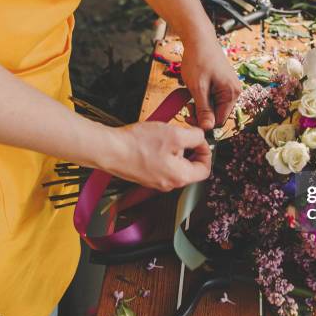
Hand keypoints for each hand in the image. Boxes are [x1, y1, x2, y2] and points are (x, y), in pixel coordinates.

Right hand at [96, 122, 210, 191]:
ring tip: (164, 135)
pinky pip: (161, 163)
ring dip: (174, 147)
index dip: (206, 151)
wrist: (109, 150)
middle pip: (190, 166)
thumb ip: (195, 137)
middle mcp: (169, 183)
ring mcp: (156, 181)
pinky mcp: (145, 175)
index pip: (205, 169)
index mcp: (181, 177)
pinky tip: (153, 140)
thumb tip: (201, 138)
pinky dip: (162, 150)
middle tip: (182, 133)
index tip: (200, 139)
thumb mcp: (175, 135)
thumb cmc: (138, 145)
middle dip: (188, 147)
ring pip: (175, 163)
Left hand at [181, 32, 241, 130]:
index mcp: (232, 94)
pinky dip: (203, 97)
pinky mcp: (224, 83)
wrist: (199, 38)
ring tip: (190, 94)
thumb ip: (203, 110)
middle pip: (218, 114)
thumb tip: (207, 129)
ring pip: (214, 106)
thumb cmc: (198, 59)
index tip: (187, 116)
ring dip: (201, 105)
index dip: (203, 122)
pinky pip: (214, 97)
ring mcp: (230, 87)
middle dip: (201, 113)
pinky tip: (195, 88)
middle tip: (187, 105)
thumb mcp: (198, 87)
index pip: (219, 121)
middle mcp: (235, 92)